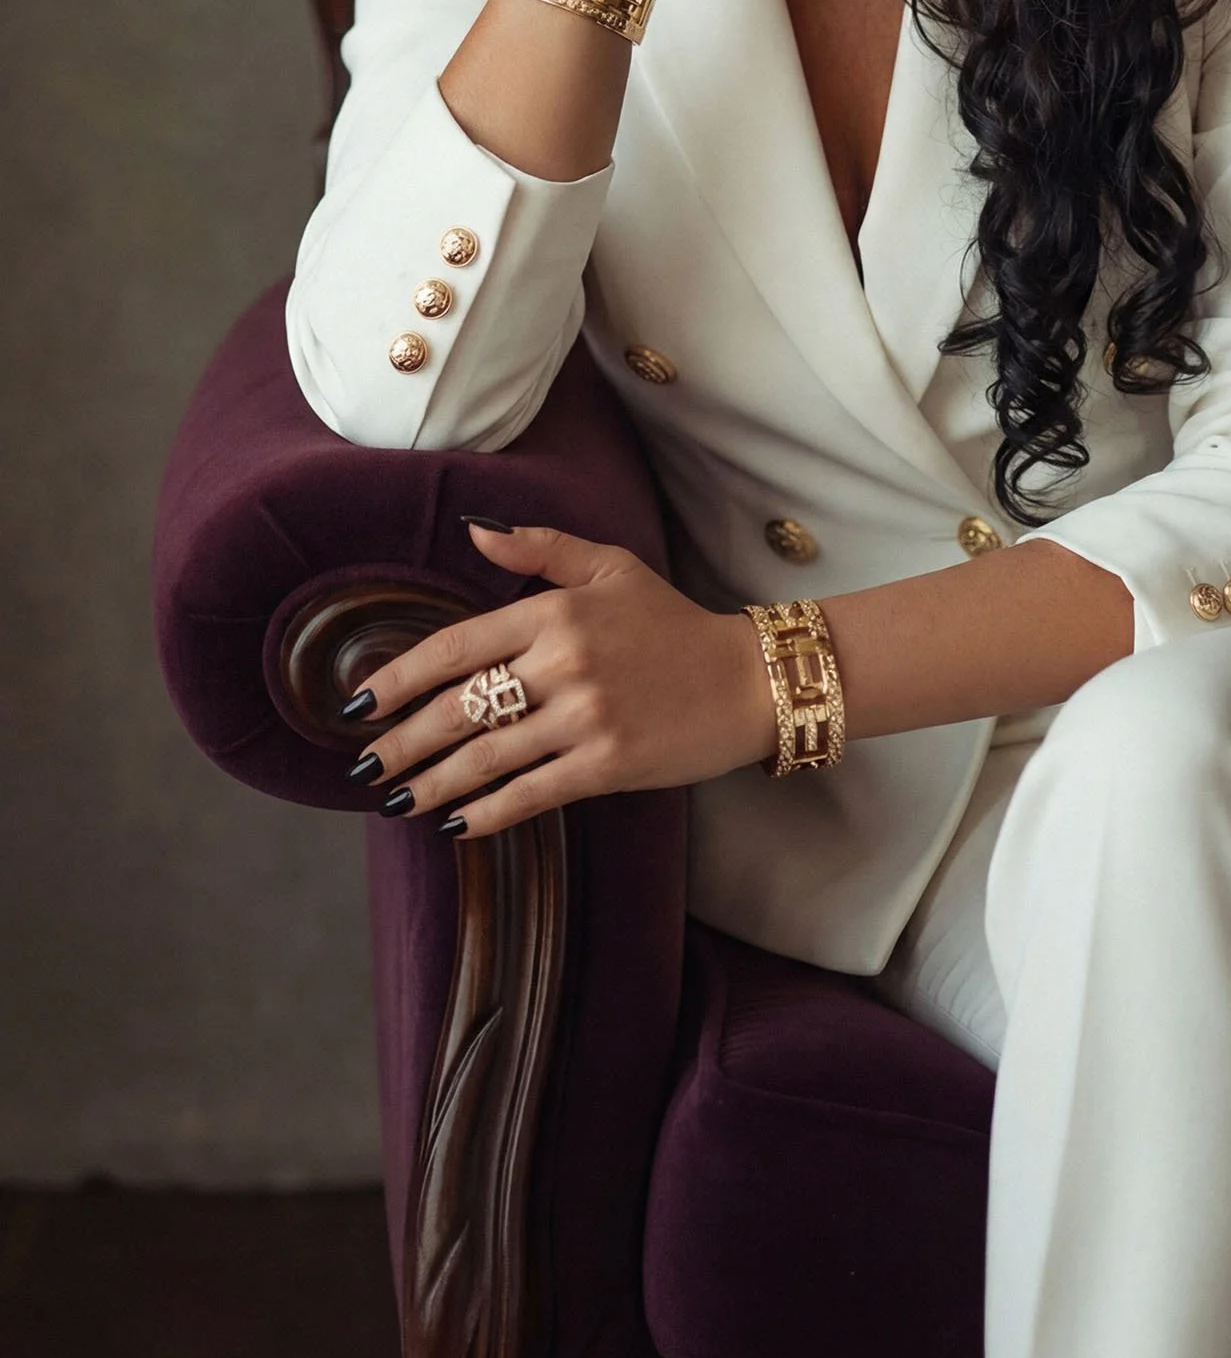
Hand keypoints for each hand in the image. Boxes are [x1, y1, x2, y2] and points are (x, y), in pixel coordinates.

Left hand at [344, 522, 775, 835]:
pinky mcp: (607, 764)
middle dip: (402, 743)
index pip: (455, 646)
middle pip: (459, 709)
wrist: (748, 680)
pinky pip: (530, 794)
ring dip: (430, 785)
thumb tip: (471, 532)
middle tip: (364, 765)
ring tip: (395, 802)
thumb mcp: (610, 567)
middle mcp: (562, 663)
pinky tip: (454, 825)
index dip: (397, 678)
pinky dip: (486, 814)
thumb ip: (539, 546)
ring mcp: (585, 717)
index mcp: (554, 612)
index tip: (356, 703)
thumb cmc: (673, 622)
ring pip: (486, 758)